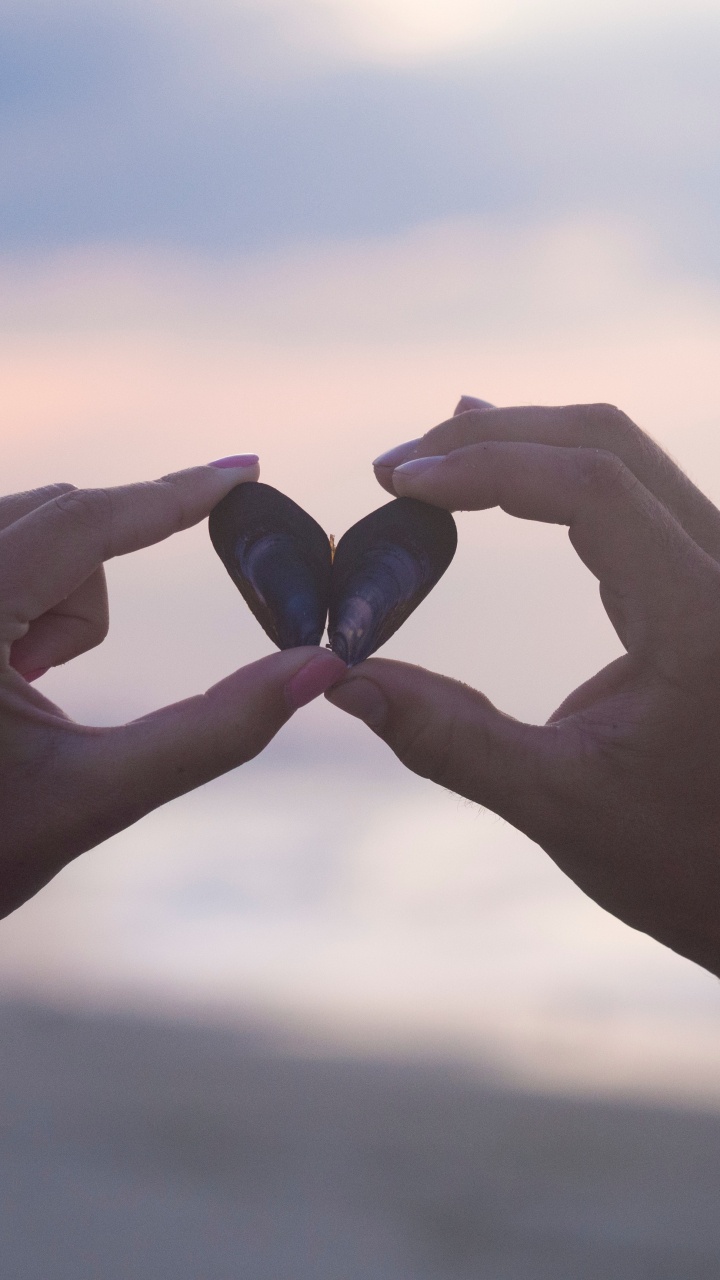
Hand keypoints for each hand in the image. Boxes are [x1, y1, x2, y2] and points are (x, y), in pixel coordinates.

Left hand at [0, 463, 343, 916]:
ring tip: (20, 693)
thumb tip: (317, 669)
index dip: (175, 494)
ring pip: (28, 530)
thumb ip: (215, 731)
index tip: (245, 470)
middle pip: (57, 517)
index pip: (82, 520)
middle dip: (86, 599)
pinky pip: (3, 552)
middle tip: (48, 685)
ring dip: (54, 604)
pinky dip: (23, 601)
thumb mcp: (97, 794)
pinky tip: (1, 678)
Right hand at [327, 398, 719, 975]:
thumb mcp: (557, 804)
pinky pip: (633, 492)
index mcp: (700, 619)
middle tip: (394, 468)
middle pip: (608, 444)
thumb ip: (446, 738)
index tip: (398, 482)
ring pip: (623, 456)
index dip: (488, 466)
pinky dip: (554, 474)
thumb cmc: (680, 859)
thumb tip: (340, 681)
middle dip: (492, 438)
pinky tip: (499, 474)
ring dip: (521, 445)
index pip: (593, 487)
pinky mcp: (706, 580)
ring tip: (428, 462)